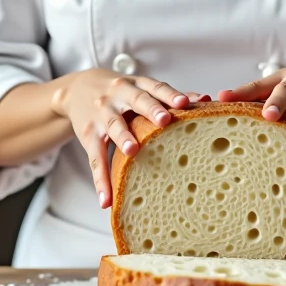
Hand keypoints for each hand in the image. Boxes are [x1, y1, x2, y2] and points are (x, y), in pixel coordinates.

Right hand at [50, 67, 209, 209]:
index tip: (185, 102)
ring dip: (123, 138)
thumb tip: (207, 102)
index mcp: (138, 85)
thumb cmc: (122, 93)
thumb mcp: (142, 89)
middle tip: (165, 120)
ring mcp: (101, 114)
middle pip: (137, 101)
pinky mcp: (88, 134)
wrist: (78, 89)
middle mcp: (119, 95)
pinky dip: (100, 180)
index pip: (156, 88)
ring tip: (133, 151)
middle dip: (151, 110)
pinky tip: (106, 199)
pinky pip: (95, 158)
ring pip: (114, 125)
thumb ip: (170, 98)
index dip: (170, 94)